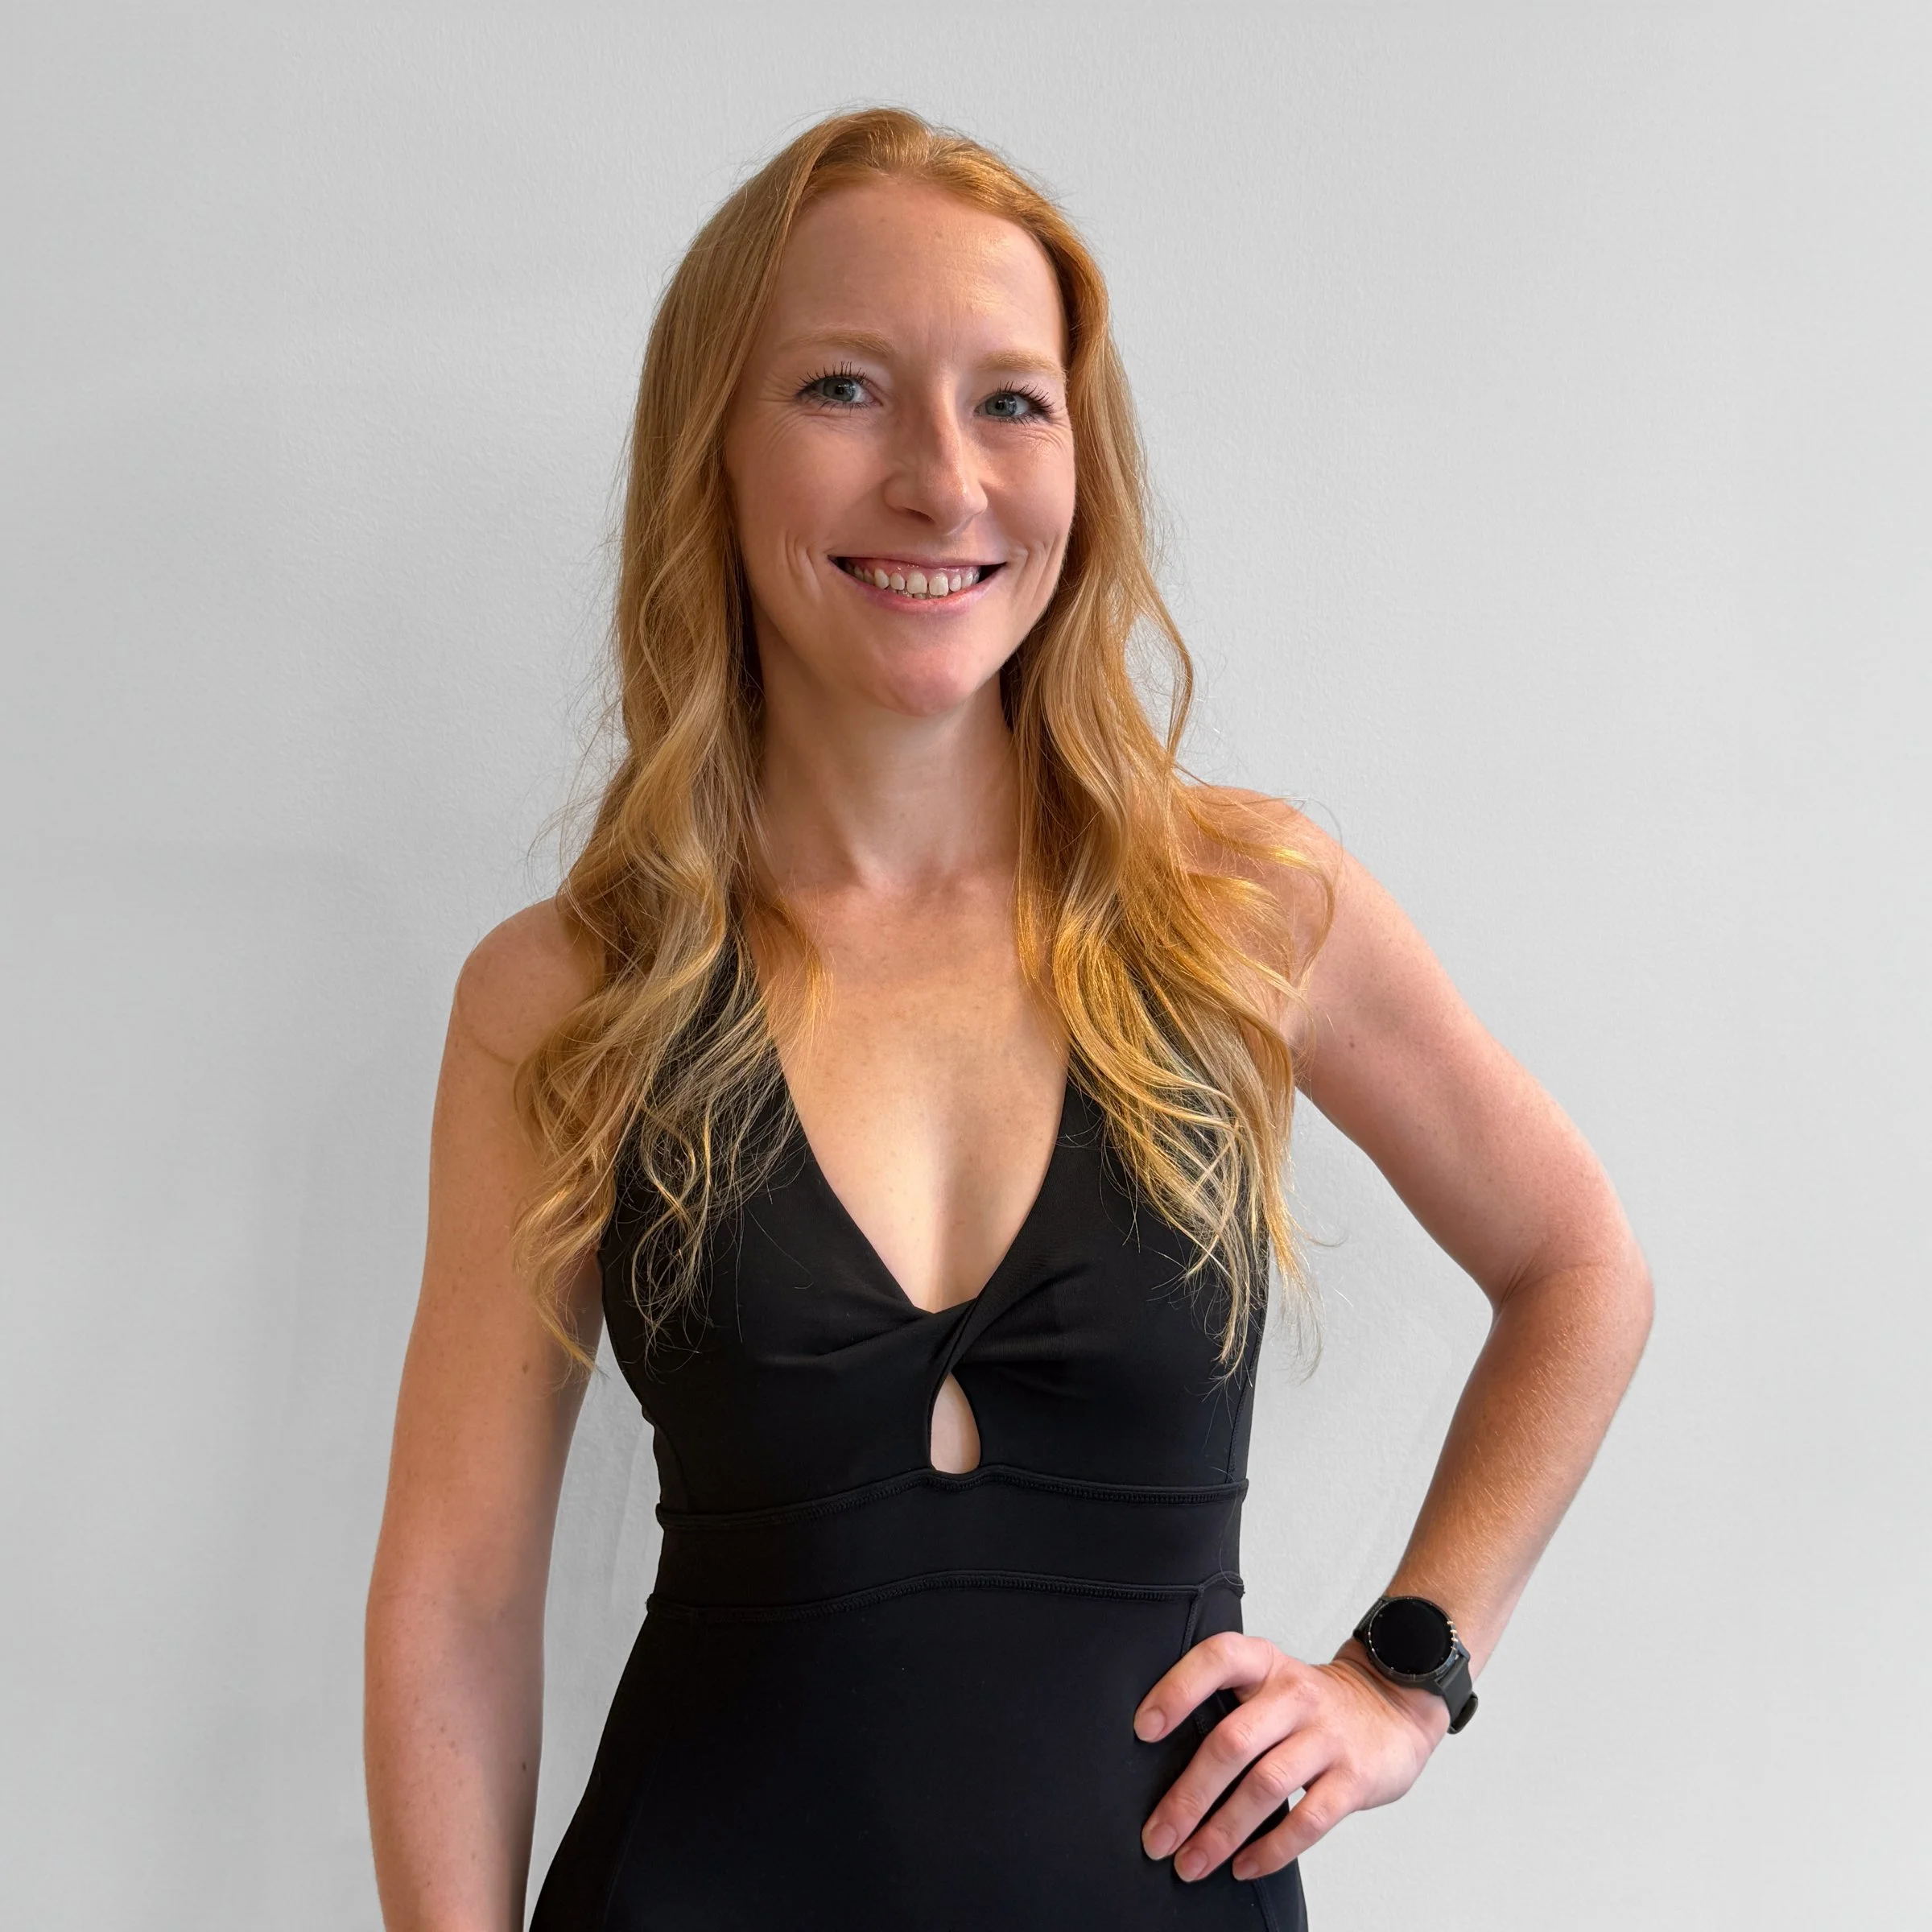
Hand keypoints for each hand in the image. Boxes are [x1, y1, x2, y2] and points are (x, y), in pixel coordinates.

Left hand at [1133, 1634, 1449, 1881]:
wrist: (1391, 1707)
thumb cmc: (1309, 1705)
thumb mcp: (1268, 1681)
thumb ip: (1225, 1705)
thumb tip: (1157, 1759)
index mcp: (1264, 1662)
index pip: (1217, 1659)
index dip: (1178, 1689)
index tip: (1143, 1729)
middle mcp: (1294, 1694)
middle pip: (1233, 1742)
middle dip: (1189, 1796)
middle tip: (1157, 1836)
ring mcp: (1327, 1736)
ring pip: (1265, 1786)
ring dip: (1222, 1832)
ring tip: (1192, 1862)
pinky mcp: (1354, 1778)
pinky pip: (1308, 1820)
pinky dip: (1271, 1850)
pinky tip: (1244, 1866)